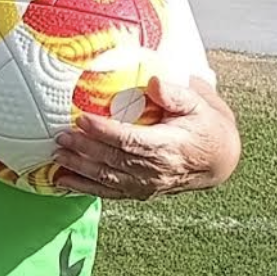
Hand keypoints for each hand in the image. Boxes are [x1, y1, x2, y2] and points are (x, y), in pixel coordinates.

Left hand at [50, 72, 240, 200]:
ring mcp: (149, 184)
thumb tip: (153, 82)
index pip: (132, 141)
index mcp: (170, 146)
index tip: (82, 119)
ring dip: (80, 169)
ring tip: (57, 155)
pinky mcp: (141, 192)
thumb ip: (176, 93)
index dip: (105, 132)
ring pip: (109, 179)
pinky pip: (110, 193)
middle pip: (115, 161)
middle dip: (85, 149)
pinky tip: (63, 180)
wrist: (219, 159)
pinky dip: (85, 188)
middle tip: (61, 136)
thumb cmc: (205, 125)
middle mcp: (158, 170)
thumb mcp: (199, 103)